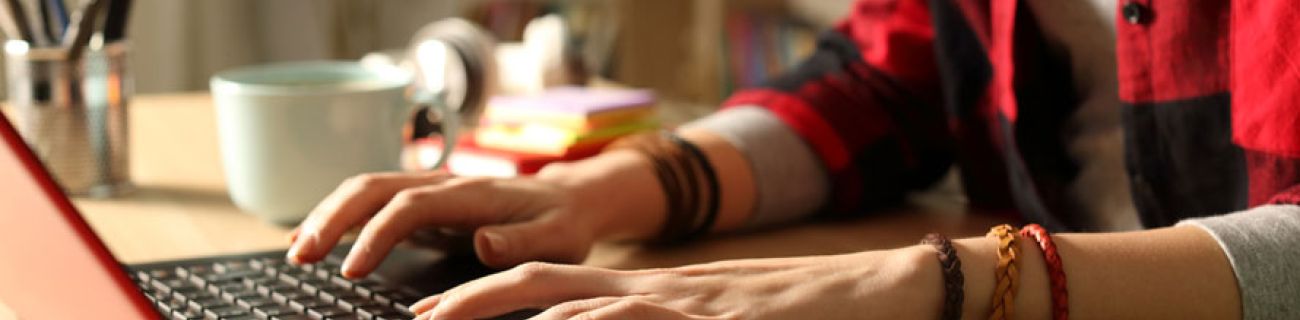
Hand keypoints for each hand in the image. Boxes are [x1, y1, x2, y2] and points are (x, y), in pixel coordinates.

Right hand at [284, 169, 625, 276]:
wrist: (570, 200)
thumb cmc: (562, 224)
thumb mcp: (556, 238)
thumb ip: (521, 241)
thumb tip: (484, 241)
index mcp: (471, 193)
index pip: (410, 206)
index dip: (376, 234)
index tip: (352, 270)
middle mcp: (443, 185)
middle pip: (374, 187)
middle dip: (332, 218)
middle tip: (301, 257)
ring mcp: (430, 192)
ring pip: (366, 191)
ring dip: (327, 216)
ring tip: (295, 252)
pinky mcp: (424, 206)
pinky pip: (372, 204)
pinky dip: (338, 217)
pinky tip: (309, 239)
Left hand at [409, 247, 942, 319]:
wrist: (883, 293)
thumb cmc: (795, 317)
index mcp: (650, 294)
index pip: (553, 287)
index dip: (487, 298)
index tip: (433, 317)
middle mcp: (660, 293)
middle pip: (550, 284)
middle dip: (475, 302)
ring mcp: (693, 307)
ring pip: (593, 309)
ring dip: (526, 318)